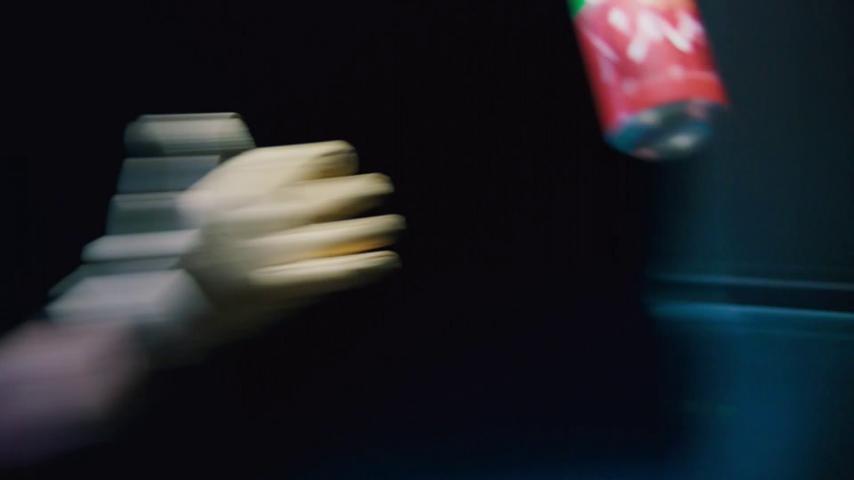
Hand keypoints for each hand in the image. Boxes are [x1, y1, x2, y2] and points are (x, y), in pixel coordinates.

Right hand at [176, 140, 404, 346]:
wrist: (183, 303)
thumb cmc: (214, 247)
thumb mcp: (223, 199)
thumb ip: (265, 179)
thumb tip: (329, 165)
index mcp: (237, 189)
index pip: (300, 162)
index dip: (330, 160)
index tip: (347, 162)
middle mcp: (251, 216)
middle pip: (323, 195)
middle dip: (361, 189)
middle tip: (382, 187)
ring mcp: (264, 253)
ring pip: (334, 235)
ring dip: (374, 229)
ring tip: (394, 225)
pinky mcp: (277, 287)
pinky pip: (331, 274)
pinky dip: (365, 267)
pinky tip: (387, 261)